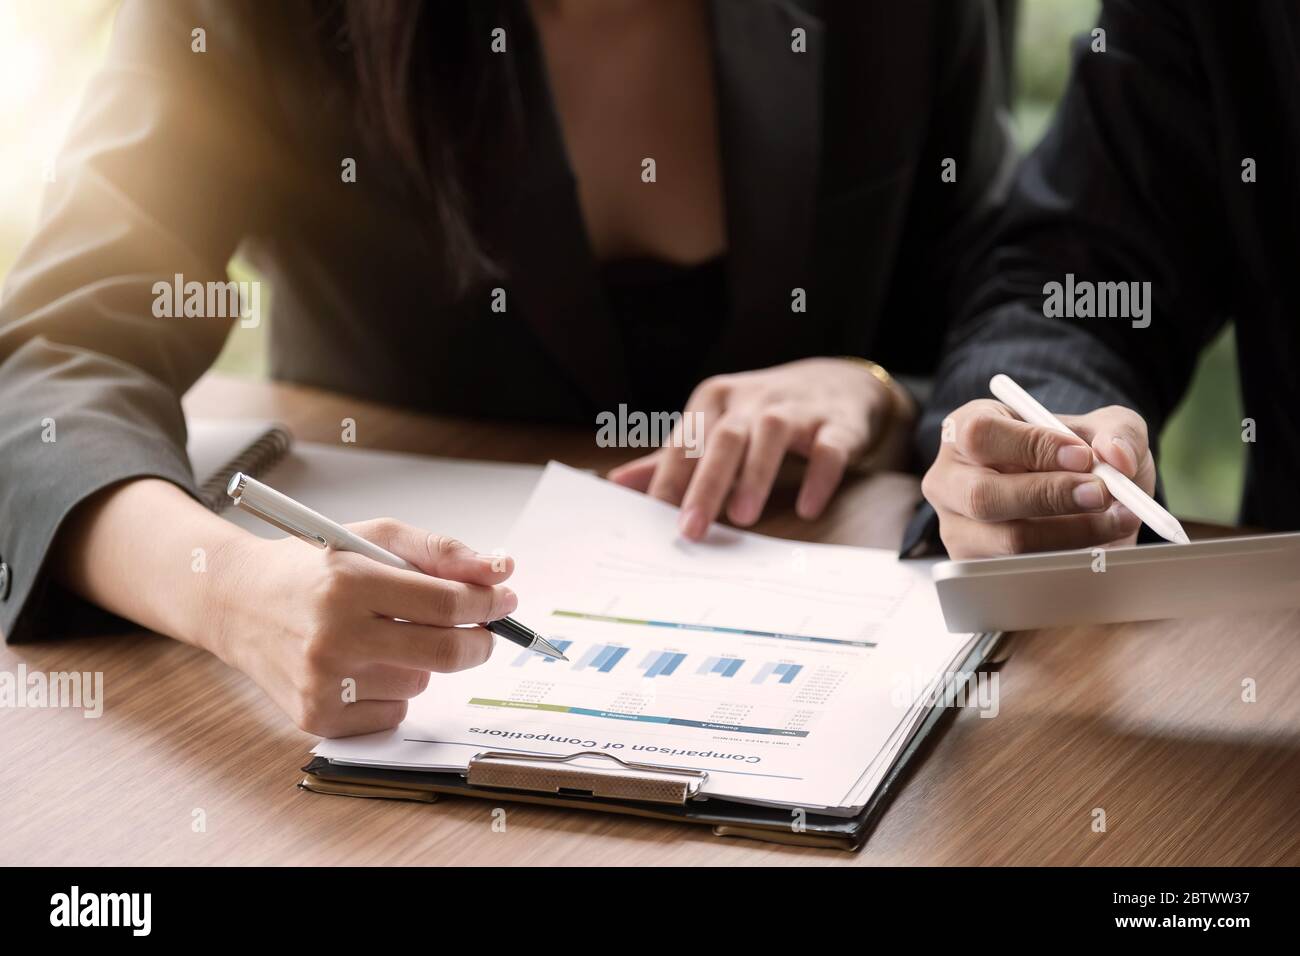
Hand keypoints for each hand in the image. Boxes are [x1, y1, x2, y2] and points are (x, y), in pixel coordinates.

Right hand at [206, 520, 516, 736]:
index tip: (503, 598)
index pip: (444, 602)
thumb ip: (439, 551)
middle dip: (479, 641)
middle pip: (445, 651)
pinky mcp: (317, 717)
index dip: (486, 602)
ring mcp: (323, 683)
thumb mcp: (371, 537)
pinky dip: (393, 690)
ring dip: (421, 661)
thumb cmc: (310, 566)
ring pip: (421, 683)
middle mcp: (333, 637)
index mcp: (347, 584)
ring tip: (383, 635)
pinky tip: (362, 664)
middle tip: (484, 630)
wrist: (236, 602)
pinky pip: (394, 712)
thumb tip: (500, 571)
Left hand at [608, 357, 907, 539]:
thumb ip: (670, 459)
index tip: (654, 518)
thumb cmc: (761, 414)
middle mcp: (753, 400)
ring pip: (771, 435)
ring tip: (743, 518)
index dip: (670, 479)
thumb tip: (616, 484)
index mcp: (715, 400)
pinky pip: (827, 448)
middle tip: (691, 529)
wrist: (837, 383)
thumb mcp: (714, 427)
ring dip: (756, 475)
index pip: (687, 441)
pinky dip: (818, 477)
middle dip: (706, 484)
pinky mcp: (837, 425)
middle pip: (725, 438)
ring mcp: (796, 409)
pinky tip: (807, 509)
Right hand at [921, 400, 1155, 557]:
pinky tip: (1099, 545)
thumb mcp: (1102, 427)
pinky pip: (1022, 571)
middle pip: (982, 495)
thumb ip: (1117, 431)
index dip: (1031, 445)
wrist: (1076, 495)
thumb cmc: (1075, 454)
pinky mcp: (975, 566)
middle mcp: (949, 480)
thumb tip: (1115, 455)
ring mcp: (956, 528)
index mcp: (965, 430)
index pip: (981, 434)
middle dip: (1049, 497)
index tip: (1083, 456)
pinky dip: (1069, 560)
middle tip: (1102, 494)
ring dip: (1072, 533)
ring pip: (1006, 540)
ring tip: (1118, 519)